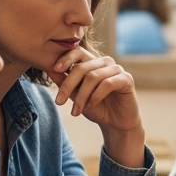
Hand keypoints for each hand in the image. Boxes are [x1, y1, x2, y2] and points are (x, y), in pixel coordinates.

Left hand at [52, 47, 145, 167]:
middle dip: (68, 85)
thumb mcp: (75, 95)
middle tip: (59, 102)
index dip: (66, 58)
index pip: (78, 51)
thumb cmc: (96, 107)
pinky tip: (91, 106)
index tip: (54, 69)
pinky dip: (96, 96)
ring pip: (93, 77)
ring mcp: (117, 69)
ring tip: (76, 111)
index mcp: (93, 62)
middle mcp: (105, 62)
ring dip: (81, 96)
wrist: (116, 124)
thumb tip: (48, 68)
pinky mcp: (126, 79)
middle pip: (82, 67)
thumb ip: (64, 81)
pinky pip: (107, 84)